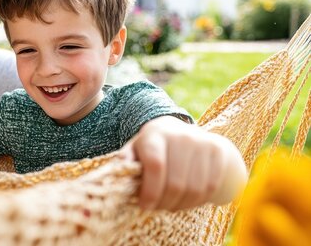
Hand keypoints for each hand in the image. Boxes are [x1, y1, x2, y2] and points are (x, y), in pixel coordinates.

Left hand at [120, 116, 246, 210]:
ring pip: (194, 189)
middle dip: (164, 202)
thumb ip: (127, 159)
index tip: (144, 205)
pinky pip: (210, 187)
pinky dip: (197, 201)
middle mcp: (181, 136)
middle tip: (156, 208)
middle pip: (176, 182)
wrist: (184, 132)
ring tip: (169, 206)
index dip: (150, 191)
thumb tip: (120, 170)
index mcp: (156, 134)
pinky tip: (185, 202)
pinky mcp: (218, 151)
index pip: (155, 165)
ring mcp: (202, 142)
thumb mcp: (135, 148)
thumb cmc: (153, 146)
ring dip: (180, 205)